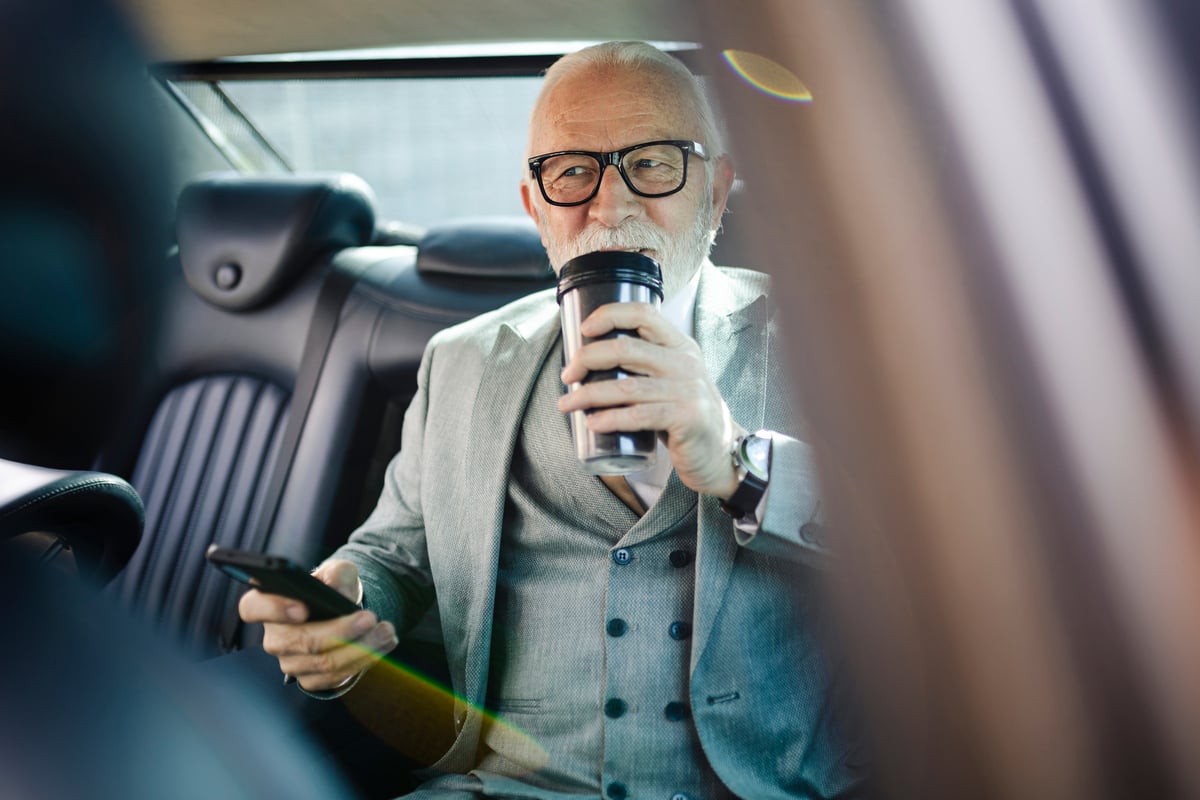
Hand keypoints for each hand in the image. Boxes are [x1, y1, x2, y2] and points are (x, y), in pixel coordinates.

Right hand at [238, 558, 397, 690]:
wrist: (343, 611)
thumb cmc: (332, 588)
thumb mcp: (337, 572)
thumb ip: (336, 574)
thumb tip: (336, 589)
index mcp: (267, 602)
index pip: (252, 608)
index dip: (274, 609)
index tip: (303, 607)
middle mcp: (274, 635)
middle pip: (301, 640)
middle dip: (341, 631)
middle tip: (370, 618)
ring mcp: (289, 661)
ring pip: (323, 662)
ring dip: (361, 648)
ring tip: (386, 630)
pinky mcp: (308, 679)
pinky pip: (335, 677)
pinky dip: (363, 661)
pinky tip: (382, 645)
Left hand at [558, 301, 742, 498]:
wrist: (722, 452)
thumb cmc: (685, 415)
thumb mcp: (673, 380)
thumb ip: (645, 366)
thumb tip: (590, 361)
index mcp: (680, 345)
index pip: (643, 313)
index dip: (609, 315)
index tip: (583, 331)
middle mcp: (685, 362)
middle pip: (626, 348)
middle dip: (587, 359)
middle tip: (567, 375)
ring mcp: (688, 391)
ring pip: (626, 386)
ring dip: (588, 394)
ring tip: (567, 404)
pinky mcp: (686, 419)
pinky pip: (639, 416)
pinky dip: (611, 418)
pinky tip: (593, 423)